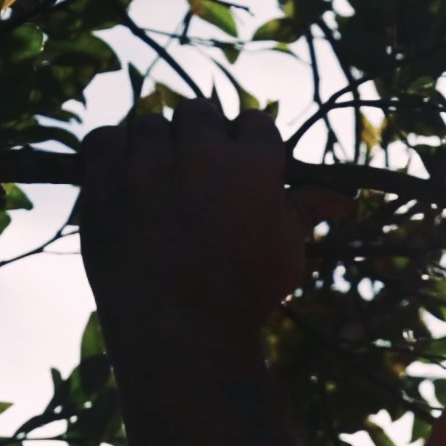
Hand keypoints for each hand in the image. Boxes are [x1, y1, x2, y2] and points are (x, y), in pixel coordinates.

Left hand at [77, 99, 348, 343]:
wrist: (182, 332)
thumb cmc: (246, 293)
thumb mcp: (286, 250)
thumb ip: (305, 210)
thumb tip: (344, 198)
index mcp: (252, 163)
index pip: (255, 123)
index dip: (250, 142)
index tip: (243, 164)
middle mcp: (199, 152)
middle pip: (199, 112)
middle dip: (203, 134)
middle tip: (201, 171)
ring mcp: (146, 165)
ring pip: (148, 124)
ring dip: (157, 143)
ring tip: (161, 177)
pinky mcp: (104, 183)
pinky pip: (101, 140)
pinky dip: (112, 152)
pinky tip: (125, 176)